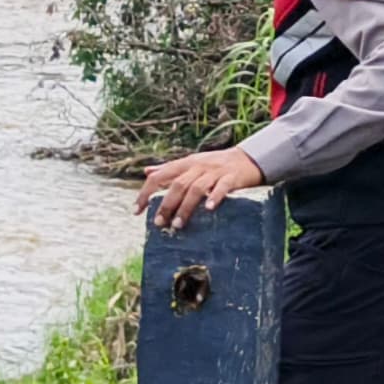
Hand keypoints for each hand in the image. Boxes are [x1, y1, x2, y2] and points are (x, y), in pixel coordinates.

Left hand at [138, 147, 265, 228]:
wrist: (247, 158)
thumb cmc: (215, 163)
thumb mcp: (191, 163)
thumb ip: (169, 168)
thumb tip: (147, 172)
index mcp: (186, 163)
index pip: (160, 176)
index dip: (146, 192)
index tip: (137, 211)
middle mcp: (198, 166)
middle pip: (178, 185)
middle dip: (166, 205)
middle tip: (159, 223)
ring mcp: (215, 172)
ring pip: (196, 188)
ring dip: (185, 207)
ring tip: (177, 225)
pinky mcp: (232, 178)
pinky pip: (222, 187)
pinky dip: (215, 197)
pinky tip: (209, 209)